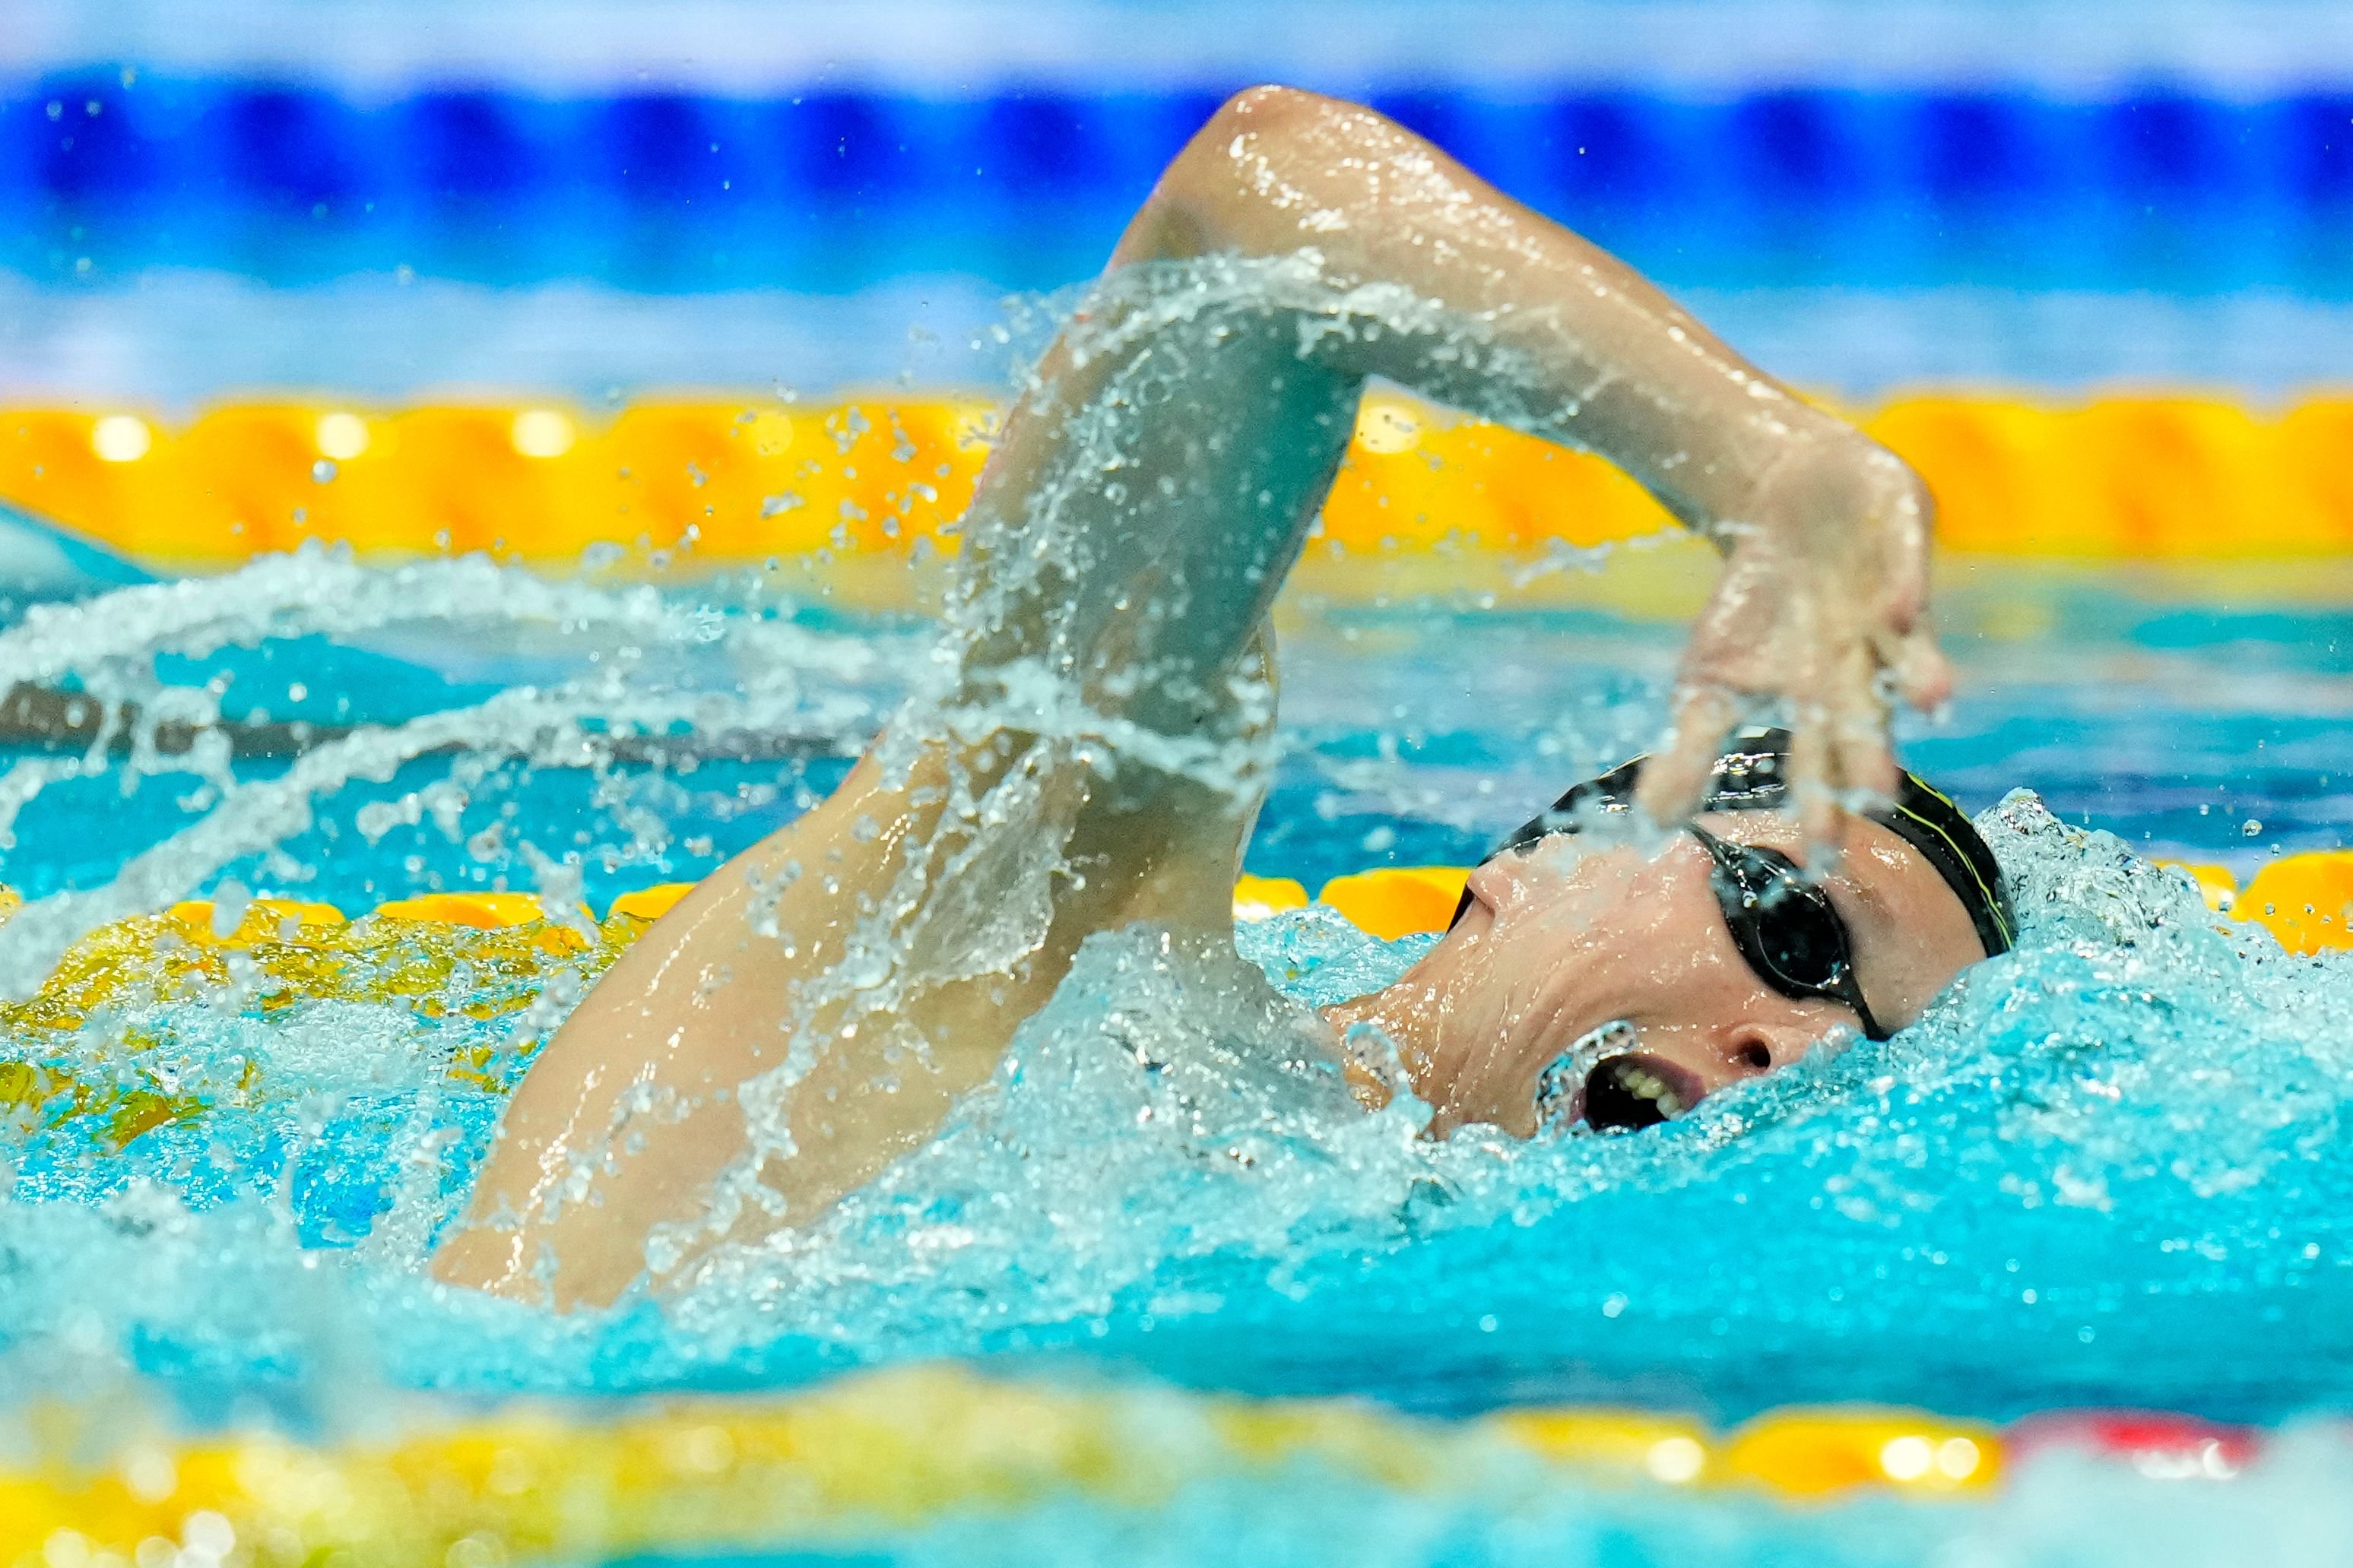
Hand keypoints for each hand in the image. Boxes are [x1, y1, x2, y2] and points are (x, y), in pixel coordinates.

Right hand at [1634, 431, 1953, 849]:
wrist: (1798, 501)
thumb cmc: (1758, 607)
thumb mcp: (1709, 681)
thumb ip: (1688, 752)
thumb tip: (1649, 828)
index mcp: (1815, 704)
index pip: (1817, 765)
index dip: (1819, 806)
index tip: (1820, 859)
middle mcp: (1858, 666)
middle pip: (1865, 718)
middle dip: (1870, 755)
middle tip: (1875, 801)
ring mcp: (1884, 609)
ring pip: (1907, 650)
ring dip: (1917, 674)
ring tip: (1928, 702)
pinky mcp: (1902, 548)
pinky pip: (1905, 569)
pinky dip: (1900, 588)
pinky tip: (1891, 609)